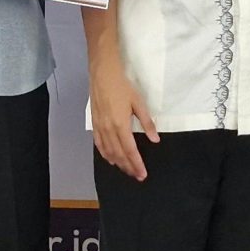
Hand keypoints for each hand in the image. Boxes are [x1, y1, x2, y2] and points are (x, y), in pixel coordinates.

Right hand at [90, 65, 160, 180]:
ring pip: (109, 151)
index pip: (130, 151)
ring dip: (118, 163)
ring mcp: (100, 127)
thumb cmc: (123, 86)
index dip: (137, 164)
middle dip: (128, 167)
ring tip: (126, 170)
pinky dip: (105, 154)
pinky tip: (110, 159)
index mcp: (121, 125)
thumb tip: (155, 139)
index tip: (143, 174)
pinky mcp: (94, 123)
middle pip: (119, 154)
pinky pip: (99, 144)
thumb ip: (147, 123)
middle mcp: (109, 129)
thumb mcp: (138, 103)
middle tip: (137, 176)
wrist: (103, 74)